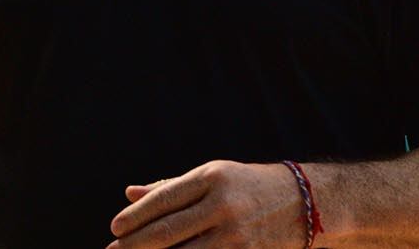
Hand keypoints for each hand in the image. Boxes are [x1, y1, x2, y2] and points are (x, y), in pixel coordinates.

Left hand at [108, 159, 305, 248]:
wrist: (304, 202)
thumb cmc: (247, 186)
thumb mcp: (212, 176)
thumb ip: (171, 187)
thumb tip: (130, 193)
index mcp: (212, 177)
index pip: (164, 199)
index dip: (136, 216)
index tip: (115, 229)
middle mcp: (223, 204)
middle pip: (168, 231)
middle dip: (136, 245)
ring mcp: (236, 235)